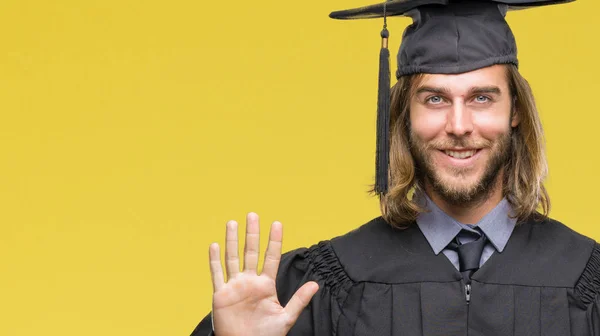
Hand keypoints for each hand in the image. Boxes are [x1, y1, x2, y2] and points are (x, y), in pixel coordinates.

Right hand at [209, 213, 318, 335]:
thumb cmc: (266, 335)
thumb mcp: (285, 317)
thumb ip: (299, 300)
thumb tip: (316, 284)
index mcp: (266, 285)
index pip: (271, 258)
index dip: (274, 241)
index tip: (277, 224)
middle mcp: (250, 282)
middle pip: (251, 252)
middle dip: (252, 234)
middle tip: (253, 215)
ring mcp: (234, 286)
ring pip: (232, 258)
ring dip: (232, 241)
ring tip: (232, 223)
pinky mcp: (221, 295)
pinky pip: (217, 274)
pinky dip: (214, 260)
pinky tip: (215, 245)